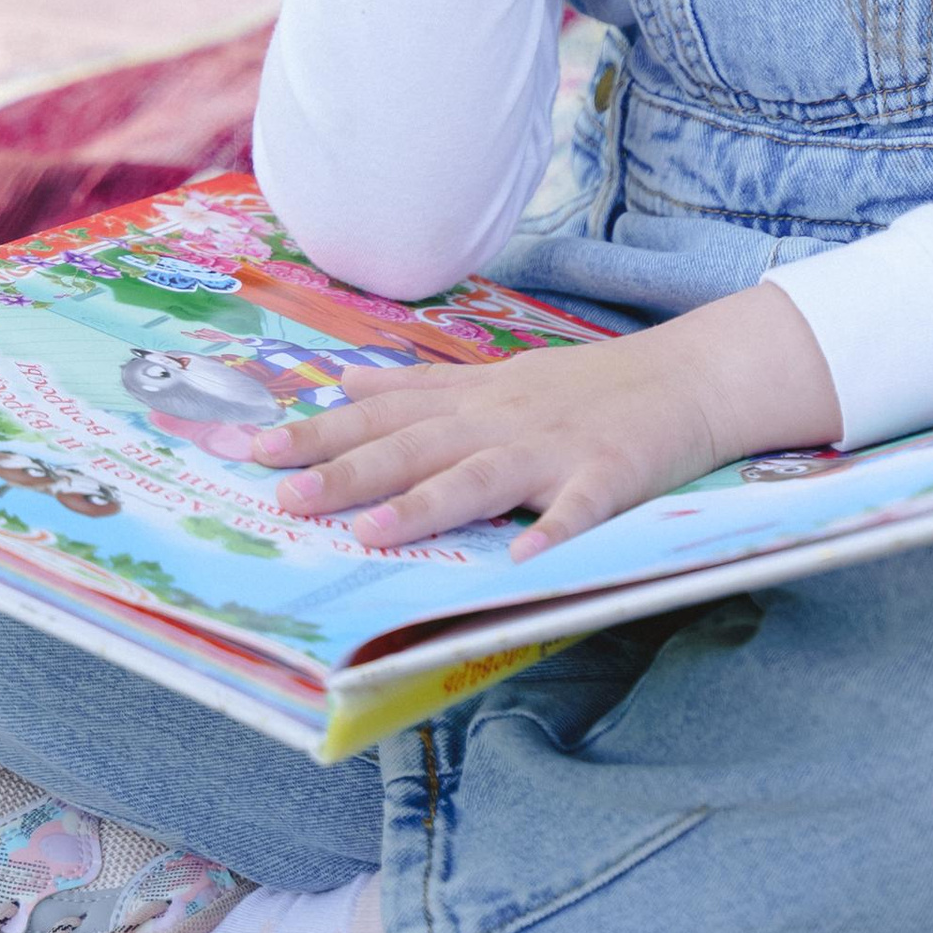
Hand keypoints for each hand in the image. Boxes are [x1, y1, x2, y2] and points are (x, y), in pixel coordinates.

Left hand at [246, 283, 842, 557]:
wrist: (685, 375)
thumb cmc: (586, 386)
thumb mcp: (495, 377)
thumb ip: (419, 389)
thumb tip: (340, 384)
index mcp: (473, 401)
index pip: (379, 414)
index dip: (313, 431)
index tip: (247, 444)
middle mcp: (500, 419)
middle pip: (412, 446)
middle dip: (344, 471)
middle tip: (281, 495)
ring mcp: (553, 448)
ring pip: (477, 477)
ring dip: (422, 505)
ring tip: (369, 533)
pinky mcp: (608, 477)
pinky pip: (577, 510)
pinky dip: (552, 530)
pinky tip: (525, 558)